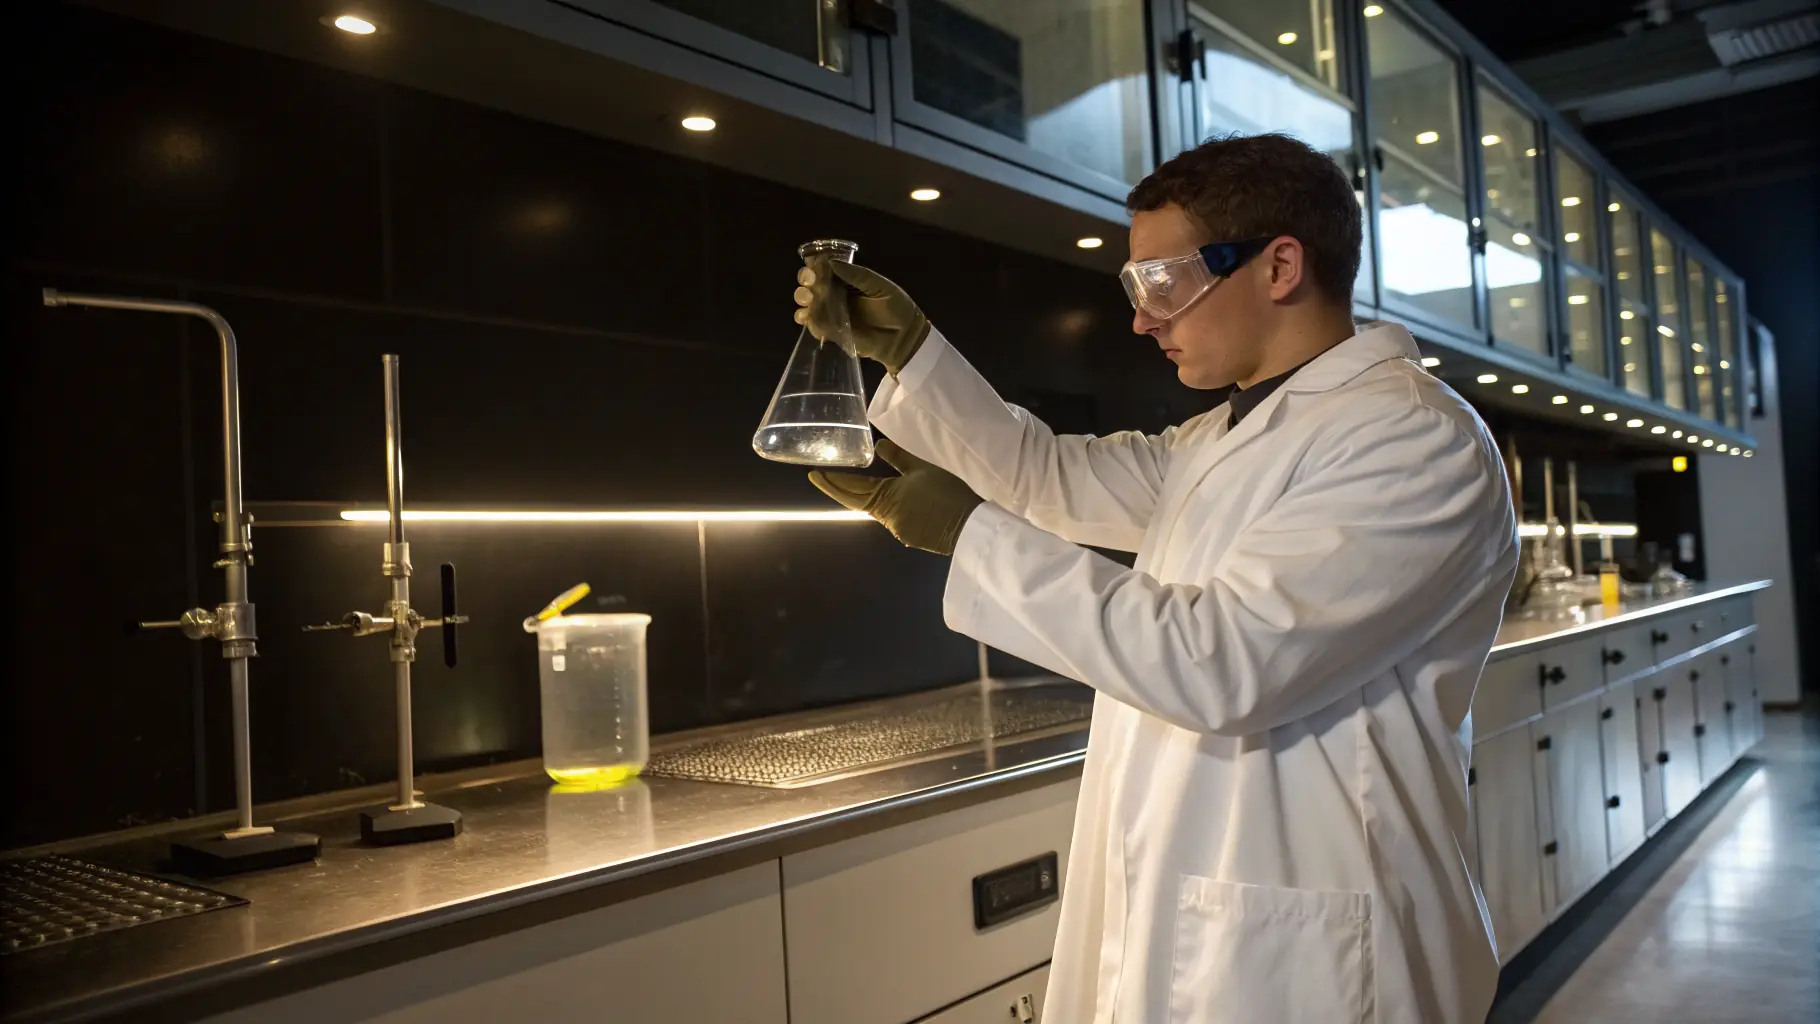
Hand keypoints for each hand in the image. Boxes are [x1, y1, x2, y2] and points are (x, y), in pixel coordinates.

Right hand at [794, 260, 930, 374]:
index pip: (824, 270)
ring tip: (808, 300)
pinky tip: (807, 316)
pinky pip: (814, 326)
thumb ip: (857, 275)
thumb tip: (830, 262)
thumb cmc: (896, 308)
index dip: (815, 267)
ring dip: (803, 300)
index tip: (814, 268)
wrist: (904, 338)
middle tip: (810, 283)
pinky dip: (807, 320)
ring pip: (809, 304)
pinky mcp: (833, 333)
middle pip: (811, 286)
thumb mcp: (880, 286)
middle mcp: (836, 296)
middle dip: (805, 282)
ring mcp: (833, 315)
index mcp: (846, 281)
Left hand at [809, 439, 981, 555]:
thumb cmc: (946, 493)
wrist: (969, 526)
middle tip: (824, 475)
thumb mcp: (922, 469)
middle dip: (842, 488)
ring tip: (863, 482)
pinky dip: (890, 507)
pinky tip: (897, 498)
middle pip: (859, 502)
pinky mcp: (911, 538)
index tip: (814, 474)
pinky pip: (894, 519)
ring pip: (878, 511)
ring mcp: (898, 531)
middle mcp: (886, 519)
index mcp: (885, 499)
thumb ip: (898, 458)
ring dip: (870, 497)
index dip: (831, 482)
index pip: (850, 490)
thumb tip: (879, 445)